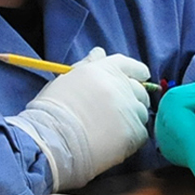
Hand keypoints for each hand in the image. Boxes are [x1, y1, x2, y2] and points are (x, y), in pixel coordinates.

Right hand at [8, 48, 149, 190]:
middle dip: (133, 98)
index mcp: (105, 70)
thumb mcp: (66, 80)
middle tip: (118, 111)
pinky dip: (131, 137)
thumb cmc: (52, 111)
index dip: (137, 72)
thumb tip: (100, 52)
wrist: (53, 141)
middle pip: (140, 90)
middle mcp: (121, 86)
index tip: (139, 78)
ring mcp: (129, 109)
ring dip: (132, 118)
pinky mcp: (134, 132)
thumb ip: (87, 65)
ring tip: (111, 129)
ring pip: (141, 112)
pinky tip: (114, 141)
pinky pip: (141, 133)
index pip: (130, 65)